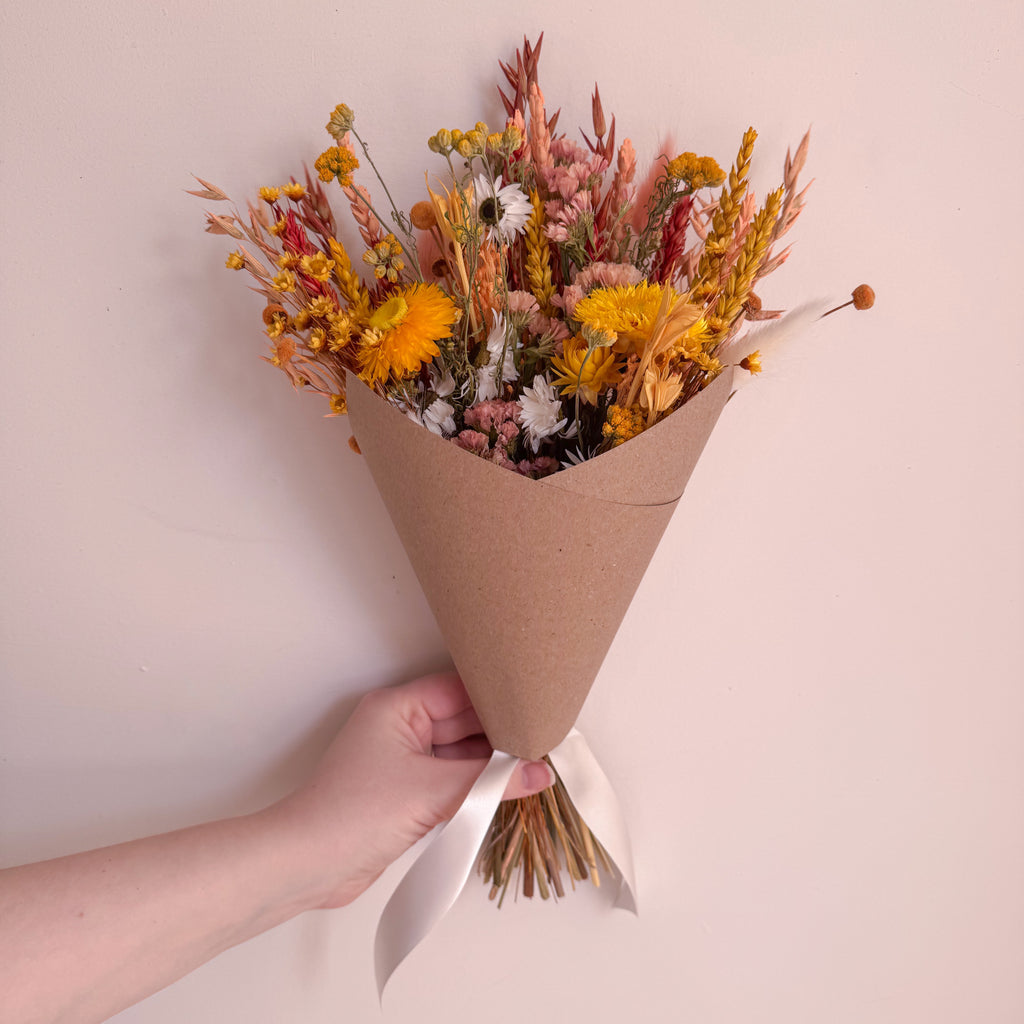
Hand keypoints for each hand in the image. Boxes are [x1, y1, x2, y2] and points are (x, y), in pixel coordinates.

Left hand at [268, 672, 553, 907]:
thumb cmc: (356, 814)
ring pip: (458, 753)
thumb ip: (490, 782)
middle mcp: (399, 727)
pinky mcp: (403, 793)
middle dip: (499, 735)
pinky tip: (504, 790)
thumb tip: (540, 772)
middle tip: (544, 741)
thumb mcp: (433, 791)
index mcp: (397, 707)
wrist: (309, 865)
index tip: (536, 706)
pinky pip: (449, 780)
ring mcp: (401, 762)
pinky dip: (473, 786)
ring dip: (488, 764)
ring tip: (534, 765)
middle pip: (461, 722)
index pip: (459, 691)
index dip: (497, 699)